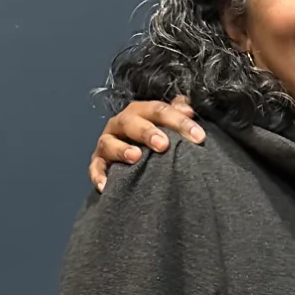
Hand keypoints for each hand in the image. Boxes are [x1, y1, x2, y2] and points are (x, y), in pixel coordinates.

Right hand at [89, 97, 203, 186]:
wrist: (134, 159)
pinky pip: (95, 168)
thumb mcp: (168, 125)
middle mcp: (121, 124)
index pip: (159, 110)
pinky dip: (99, 175)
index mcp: (141, 112)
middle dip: (147, 131)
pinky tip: (107, 184)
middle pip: (131, 122)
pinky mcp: (98, 162)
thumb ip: (177, 115)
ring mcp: (107, 143)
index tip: (199, 137)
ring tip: (135, 157)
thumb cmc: (155, 140)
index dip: (179, 122)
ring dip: (121, 149)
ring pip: (109, 142)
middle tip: (164, 144)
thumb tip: (188, 109)